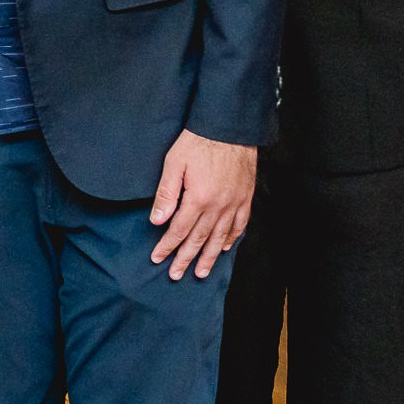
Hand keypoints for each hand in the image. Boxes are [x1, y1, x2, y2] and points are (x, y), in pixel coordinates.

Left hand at [150, 129, 256, 278]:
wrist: (230, 128)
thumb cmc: (198, 142)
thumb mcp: (174, 164)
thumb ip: (166, 194)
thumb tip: (157, 220)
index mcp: (198, 199)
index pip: (179, 230)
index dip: (167, 246)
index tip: (157, 258)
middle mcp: (218, 206)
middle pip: (198, 239)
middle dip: (185, 258)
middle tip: (175, 274)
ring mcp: (234, 204)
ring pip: (219, 237)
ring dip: (208, 256)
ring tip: (201, 273)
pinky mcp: (245, 198)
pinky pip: (239, 225)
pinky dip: (231, 239)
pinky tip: (223, 248)